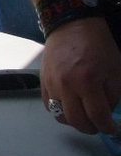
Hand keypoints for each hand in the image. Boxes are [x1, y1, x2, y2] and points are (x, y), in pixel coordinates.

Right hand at [40, 18, 120, 134]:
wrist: (71, 26)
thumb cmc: (97, 45)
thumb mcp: (115, 69)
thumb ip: (113, 95)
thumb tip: (107, 113)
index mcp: (87, 81)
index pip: (97, 116)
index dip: (107, 127)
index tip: (112, 129)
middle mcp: (66, 85)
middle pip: (76, 120)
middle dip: (90, 128)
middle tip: (99, 125)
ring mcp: (51, 84)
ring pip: (60, 115)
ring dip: (74, 121)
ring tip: (84, 117)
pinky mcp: (43, 81)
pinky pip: (48, 105)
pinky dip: (60, 111)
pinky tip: (70, 106)